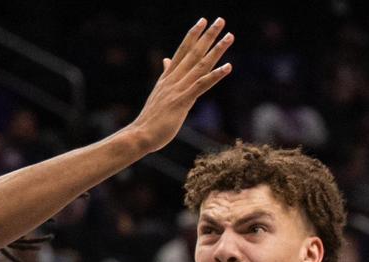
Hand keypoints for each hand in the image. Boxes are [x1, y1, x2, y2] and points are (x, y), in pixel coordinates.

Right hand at [128, 18, 233, 153]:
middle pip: (193, 52)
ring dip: (216, 50)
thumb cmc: (150, 119)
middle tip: (220, 20)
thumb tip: (166, 61)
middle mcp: (173, 79)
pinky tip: (229, 67)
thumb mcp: (158, 93)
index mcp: (168, 77)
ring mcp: (178, 89)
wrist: (139, 135)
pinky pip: (202, 85)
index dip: (193, 35)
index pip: (182, 51)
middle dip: (208, 35)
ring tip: (229, 36)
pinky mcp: (182, 101)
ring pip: (200, 64)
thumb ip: (165, 75)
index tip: (202, 21)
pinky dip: (216, 75)